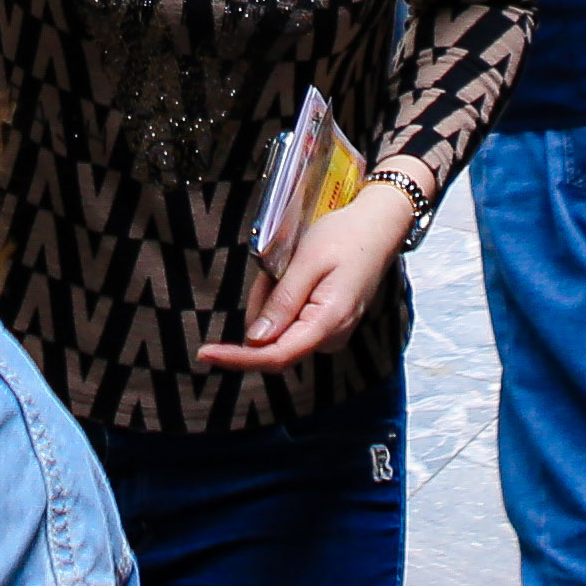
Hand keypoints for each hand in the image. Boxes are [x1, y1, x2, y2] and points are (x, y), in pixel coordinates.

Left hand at [198, 178, 411, 376]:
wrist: (379, 226)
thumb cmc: (345, 237)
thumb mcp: (307, 262)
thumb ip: (281, 302)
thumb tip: (254, 340)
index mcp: (329, 322)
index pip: (276, 356)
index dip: (238, 358)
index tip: (205, 353)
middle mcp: (332, 337)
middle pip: (273, 341)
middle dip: (261, 306)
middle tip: (273, 268)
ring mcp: (331, 333)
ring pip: (279, 330)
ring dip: (271, 299)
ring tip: (290, 265)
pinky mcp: (328, 326)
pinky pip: (291, 321)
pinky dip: (282, 299)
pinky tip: (295, 273)